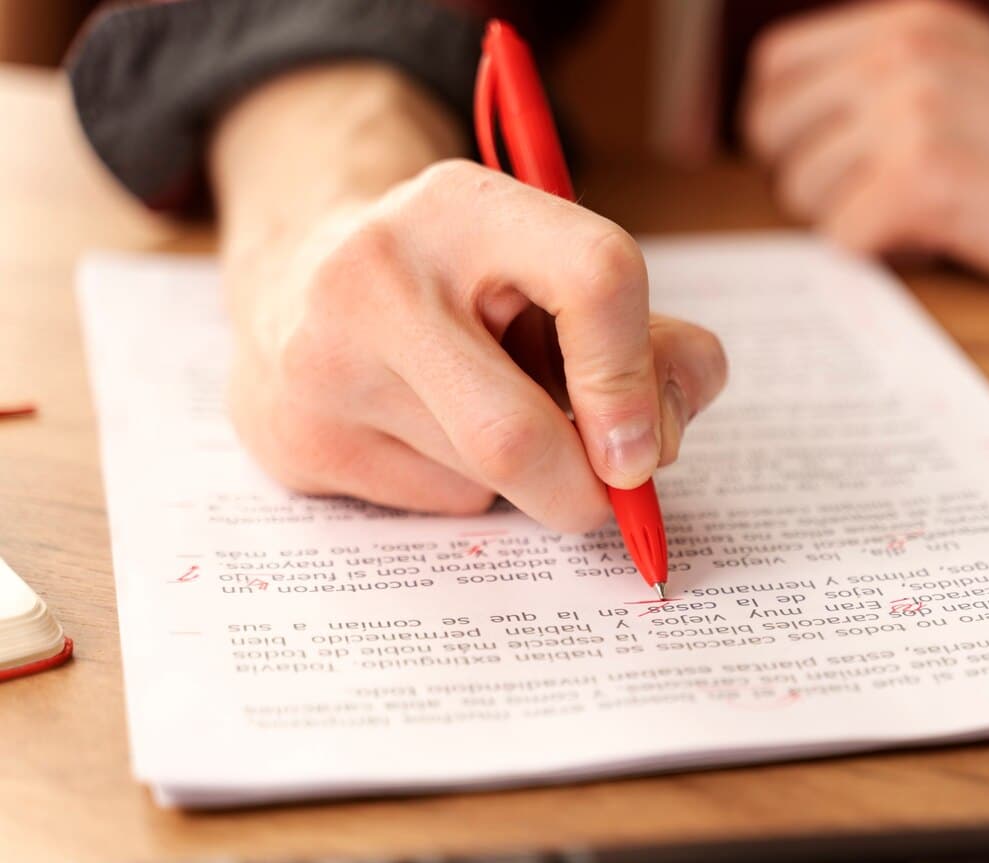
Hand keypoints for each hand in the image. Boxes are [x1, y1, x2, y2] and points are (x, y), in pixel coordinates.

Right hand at [212, 65, 726, 530]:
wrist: (299, 278)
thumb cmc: (463, 282)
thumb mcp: (555, 271)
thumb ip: (648, 340)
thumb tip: (666, 434)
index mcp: (463, 205)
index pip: (597, 278)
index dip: (639, 377)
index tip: (647, 441)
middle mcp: (375, 275)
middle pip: (517, 436)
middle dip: (586, 488)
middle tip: (607, 486)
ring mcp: (320, 364)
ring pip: (481, 482)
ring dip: (524, 478)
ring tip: (484, 410)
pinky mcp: (294, 439)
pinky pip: (431, 503)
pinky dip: (466, 488)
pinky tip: (425, 433)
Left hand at [742, 0, 988, 298]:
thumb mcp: (975, 79)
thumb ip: (890, 87)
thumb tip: (792, 138)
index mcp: (907, 19)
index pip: (773, 73)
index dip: (793, 132)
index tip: (841, 168)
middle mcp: (897, 49)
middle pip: (774, 137)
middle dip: (819, 183)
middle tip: (893, 204)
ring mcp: (907, 110)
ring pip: (805, 193)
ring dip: (858, 223)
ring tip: (940, 218)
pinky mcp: (922, 178)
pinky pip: (843, 240)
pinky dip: (889, 257)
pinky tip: (950, 243)